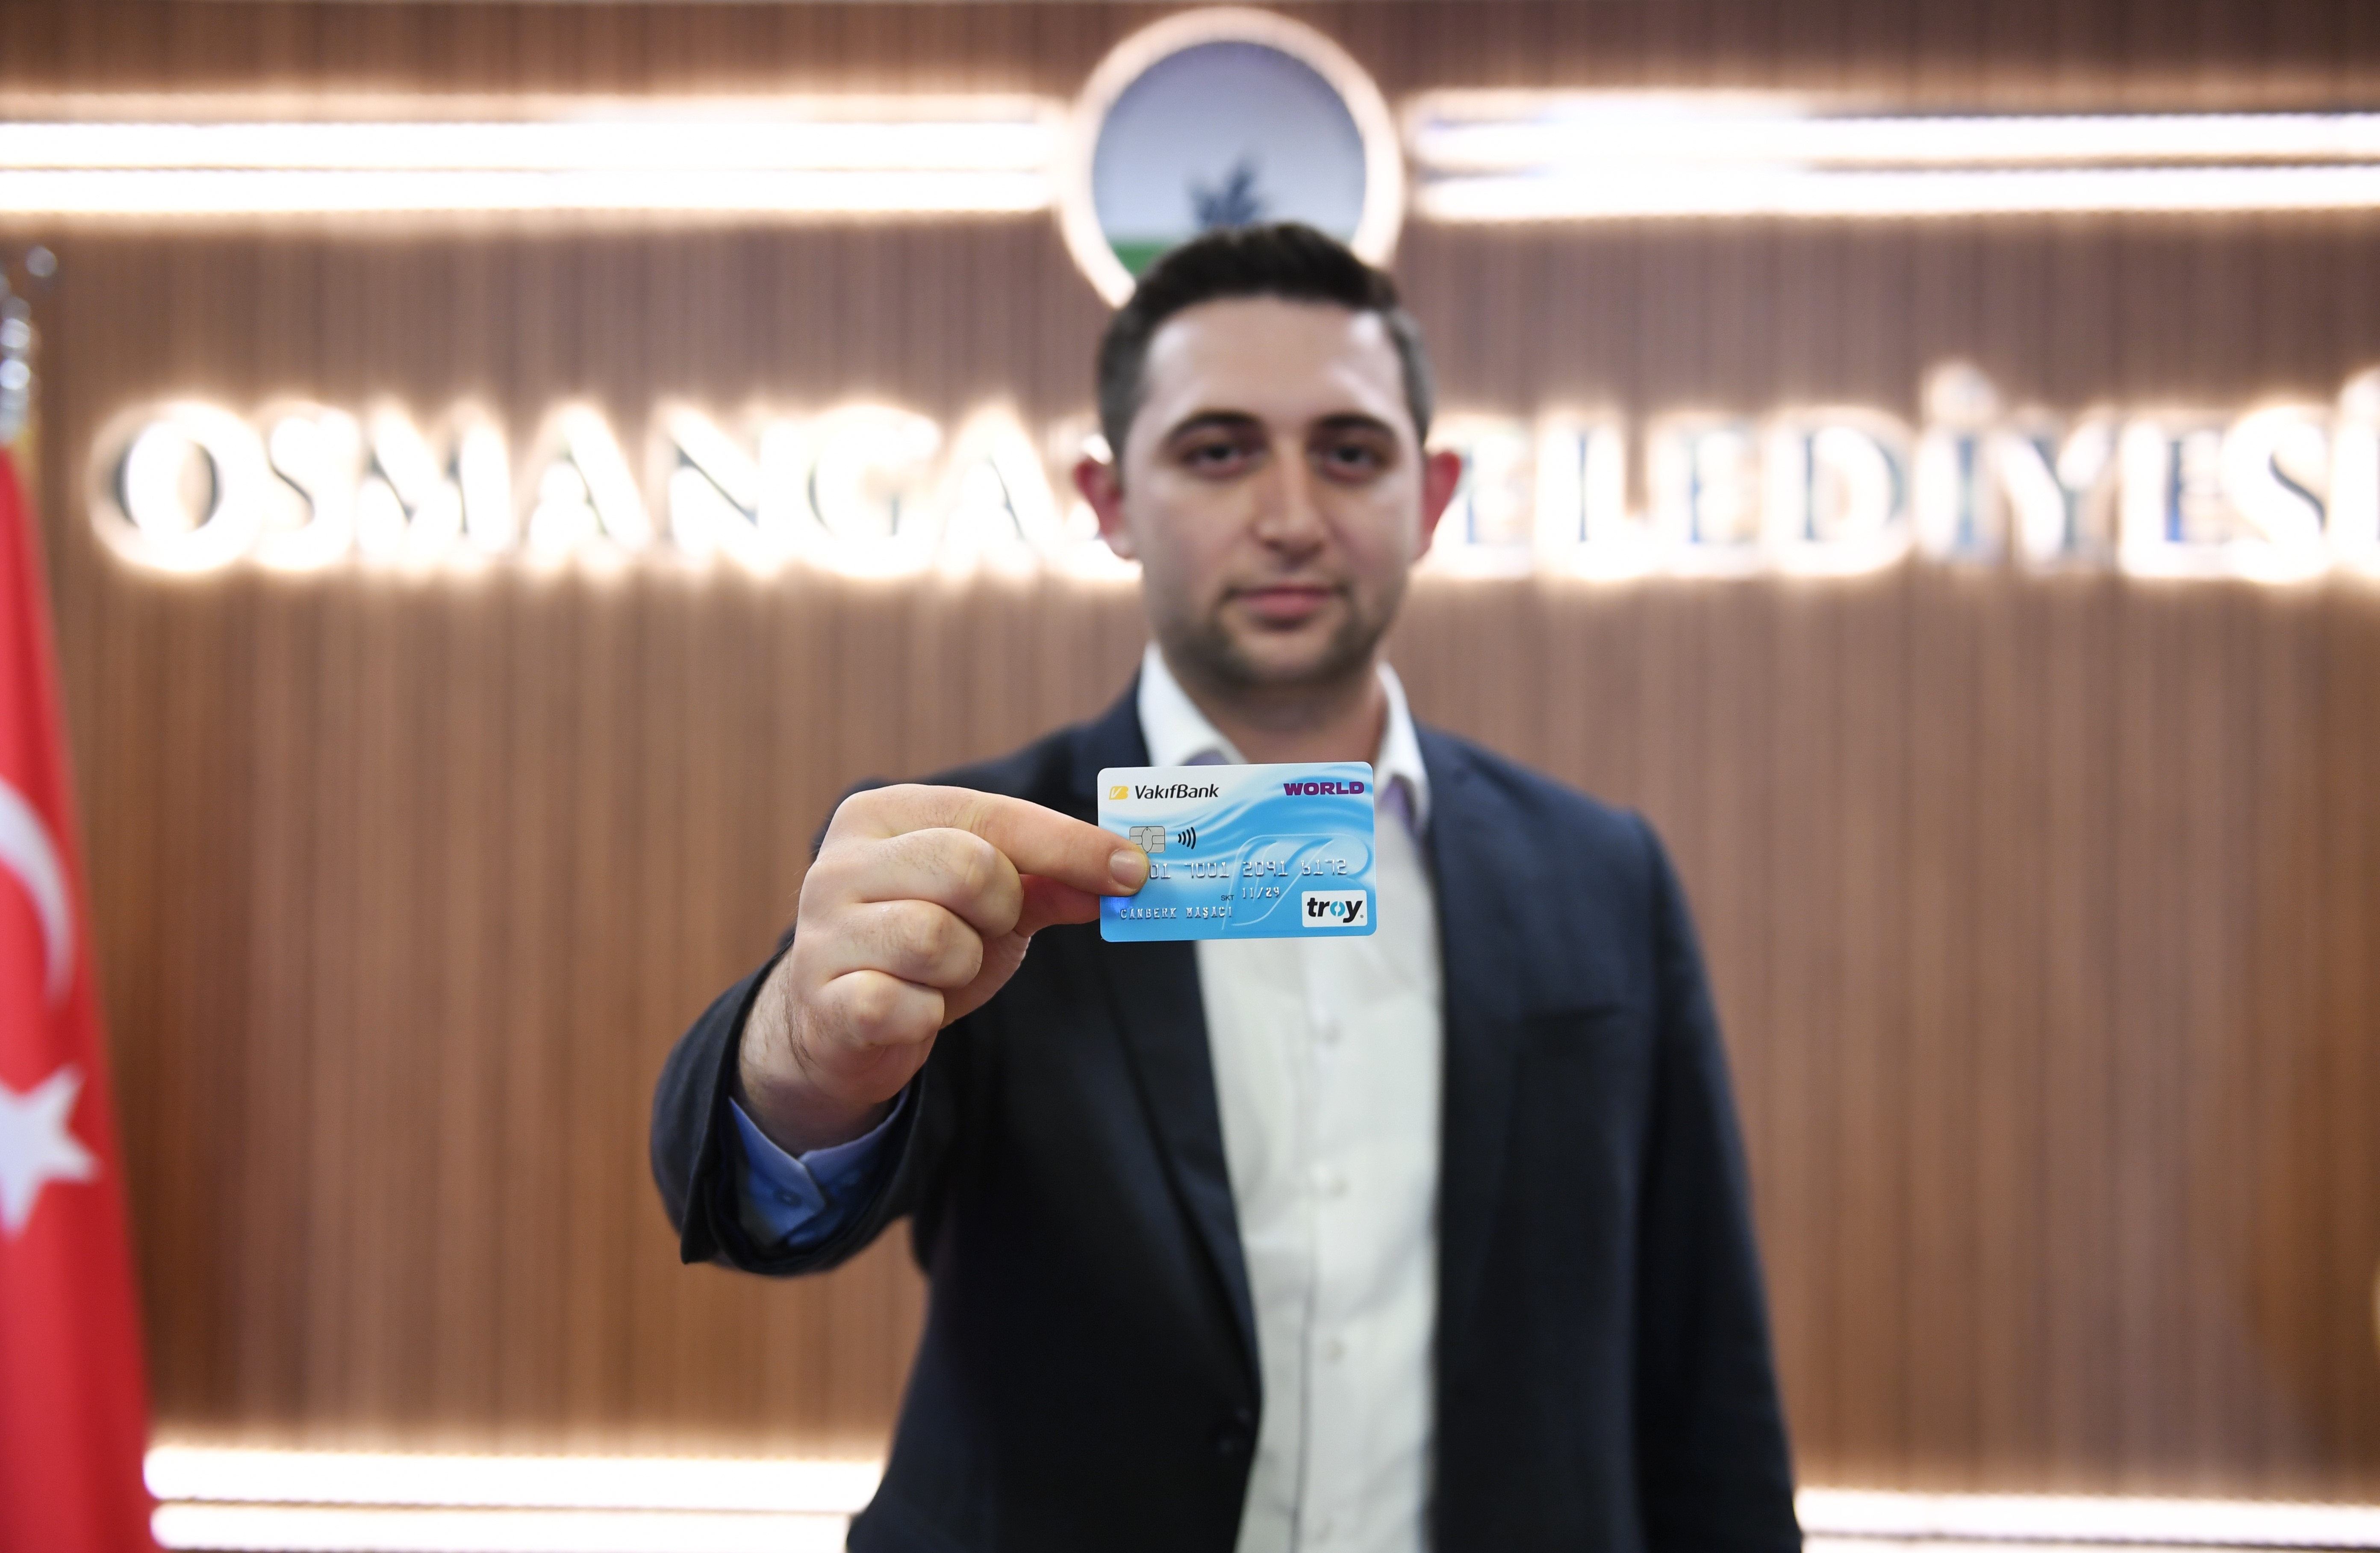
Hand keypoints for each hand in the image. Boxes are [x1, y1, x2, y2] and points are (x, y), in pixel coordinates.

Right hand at [737, 785, 1148, 1153]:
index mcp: (881, 815)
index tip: (1133, 870)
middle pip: (968, 869)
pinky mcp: (825, 1003)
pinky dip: (928, 1014)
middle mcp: (840, 863)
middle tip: (987, 929)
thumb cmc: (919, 945)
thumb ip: (1049, 880)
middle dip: (1000, 909)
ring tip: (941, 971)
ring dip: (963, 967)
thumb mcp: (988, 902)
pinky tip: (913, 1008)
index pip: (992, 814)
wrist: (839, 1026)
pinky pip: (907, 1006)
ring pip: (937, 940)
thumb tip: (1124, 875)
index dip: (1070, 845)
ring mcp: (823, 933)